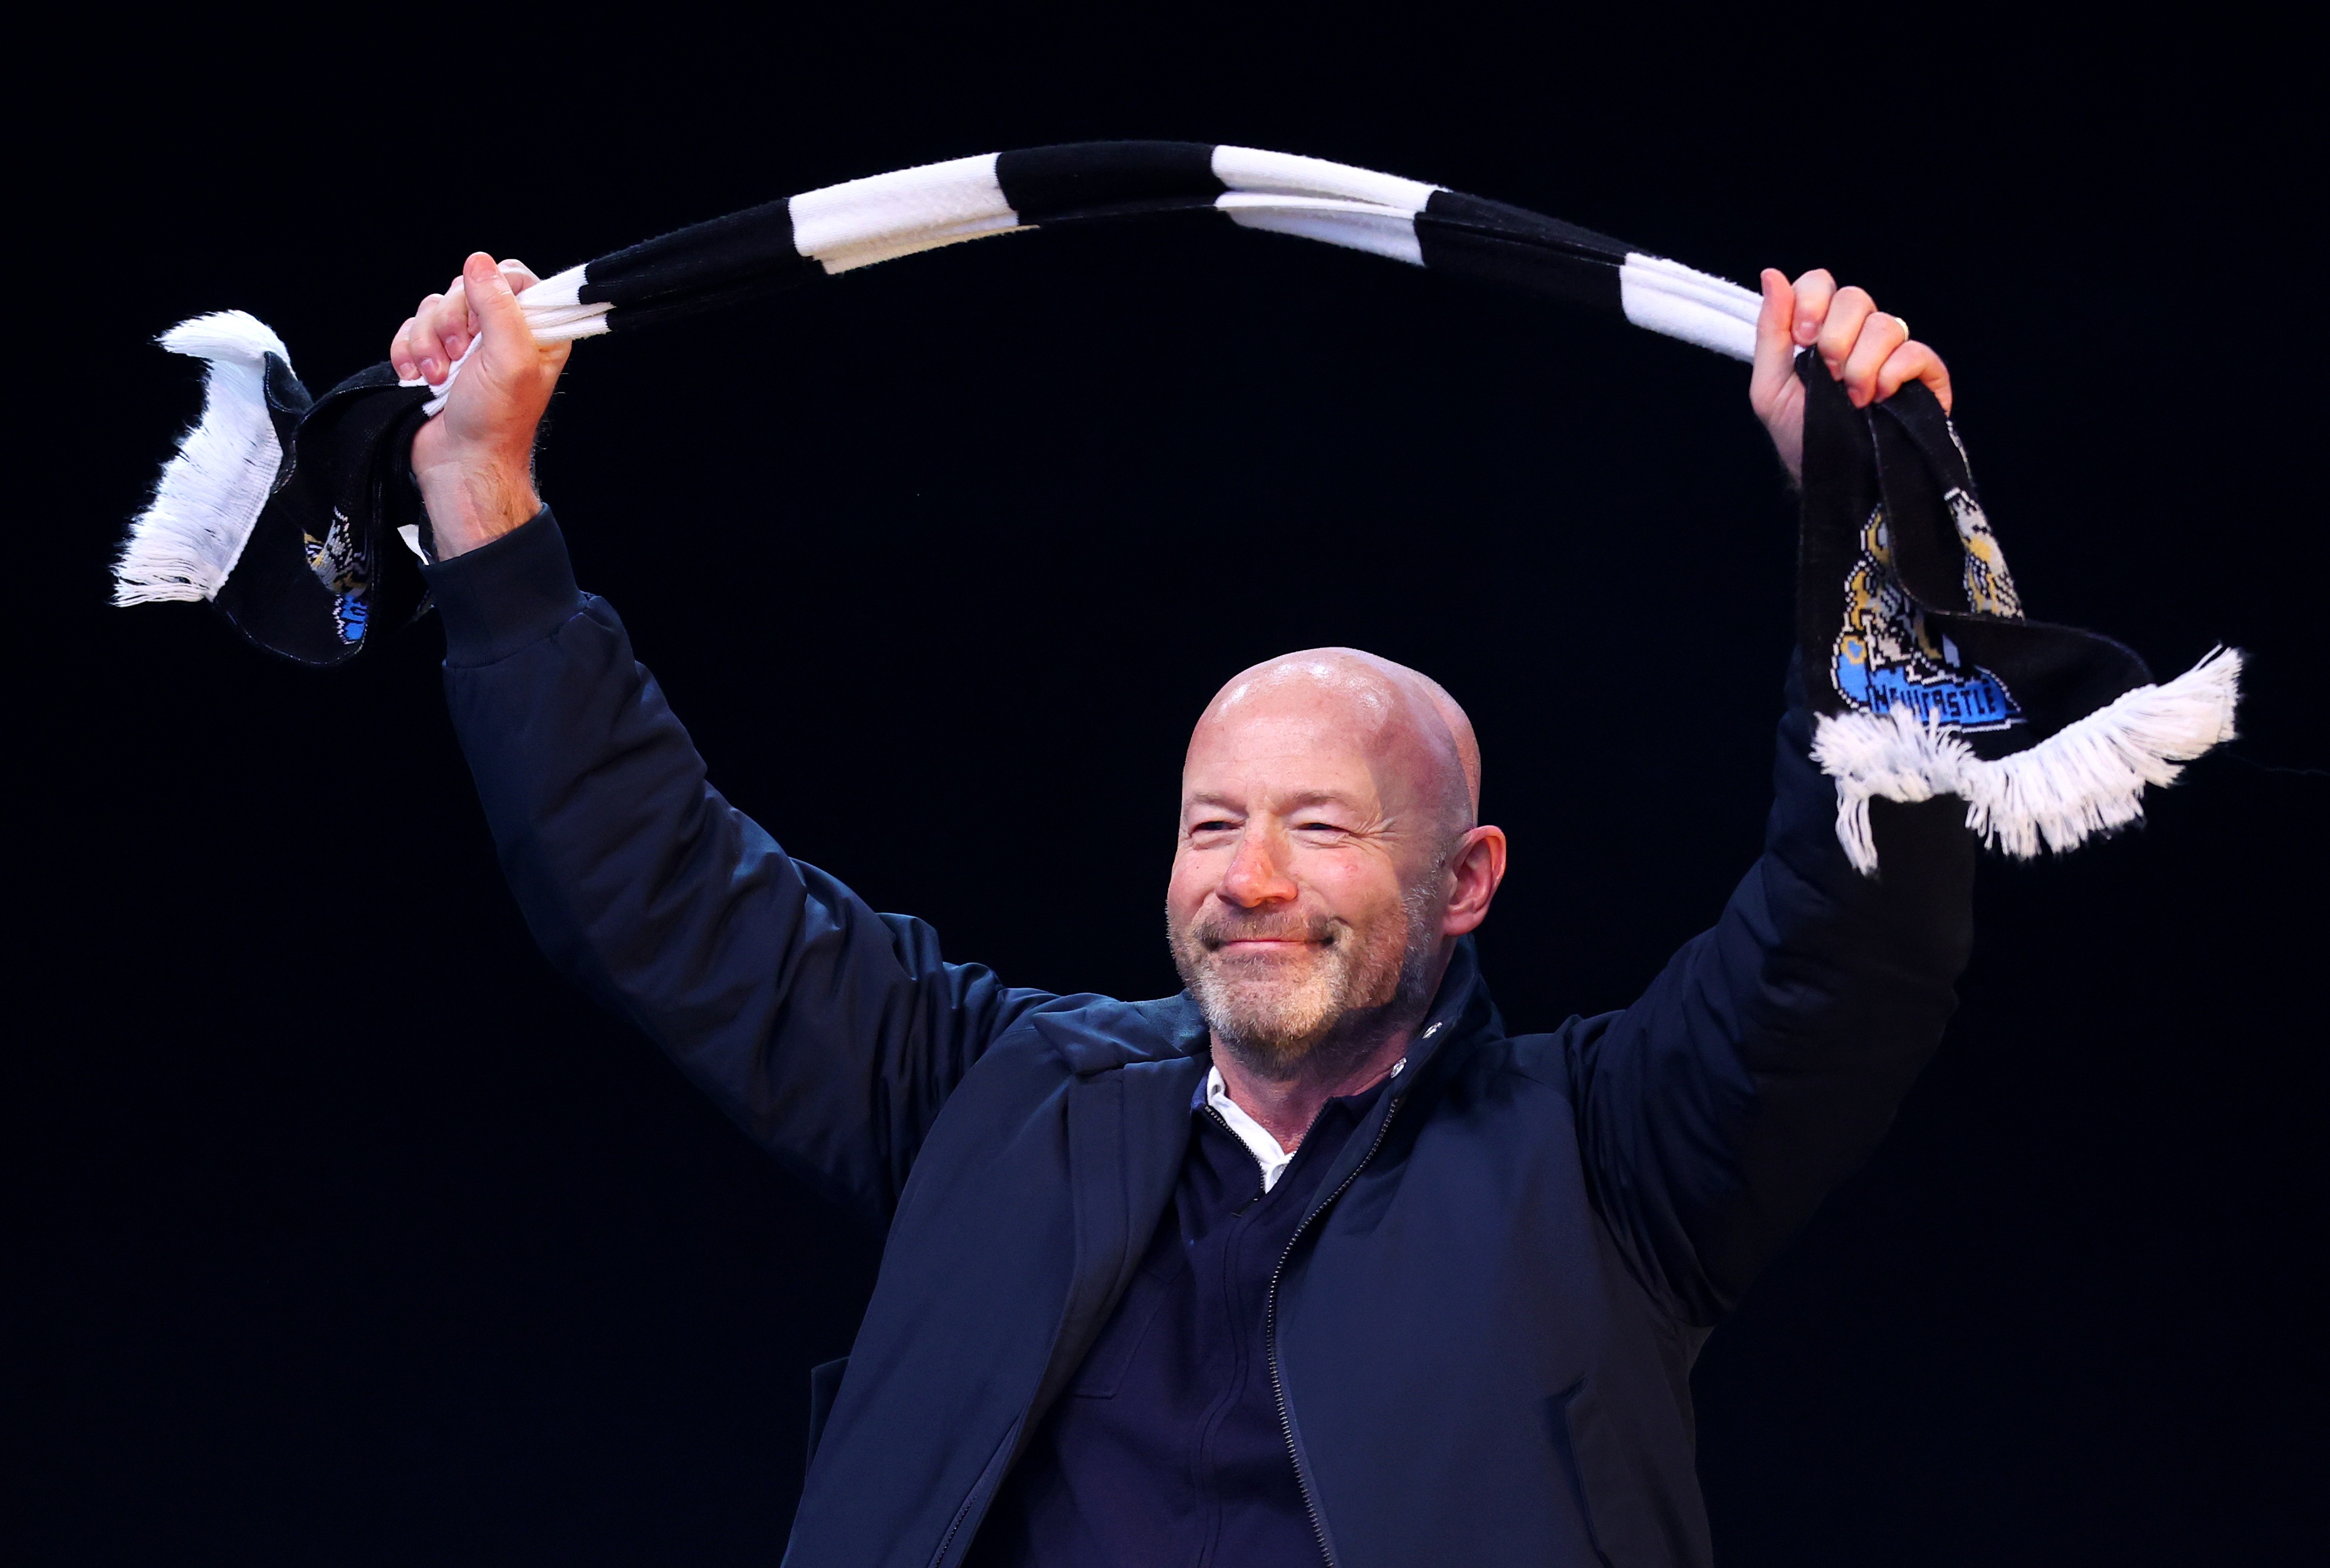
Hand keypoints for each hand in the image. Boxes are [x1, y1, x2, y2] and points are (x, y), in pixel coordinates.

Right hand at [393, 253, 571, 557]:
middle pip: (464, 288)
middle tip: (458, 356)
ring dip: (426, 341)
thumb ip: (499, 306)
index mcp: (535, 330)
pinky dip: (407, 350)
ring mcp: (466, 344)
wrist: (460, 464)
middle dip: (450, 321)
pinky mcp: (435, 355)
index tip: (481, 325)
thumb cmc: (495, 421)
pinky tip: (414, 376)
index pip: (510, 276)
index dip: (487, 292)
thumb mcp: (511, 360)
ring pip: (432, 308)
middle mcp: (502, 332)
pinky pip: (411, 329)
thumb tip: (478, 261)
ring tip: (437, 376)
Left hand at [1748, 269, 1951, 482]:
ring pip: (1886, 323)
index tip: (1803, 338)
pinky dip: (1894, 373)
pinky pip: (1916, 350)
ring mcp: (1894, 352)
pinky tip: (1880, 398)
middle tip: (1827, 374)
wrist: (1833, 482)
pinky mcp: (1925, 374)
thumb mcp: (1770, 387)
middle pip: (1855, 297)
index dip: (1811, 301)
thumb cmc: (1800, 436)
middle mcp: (1859, 335)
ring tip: (1852, 398)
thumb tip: (1772, 273)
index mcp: (1820, 330)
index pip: (1820, 283)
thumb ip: (1771, 331)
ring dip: (1861, 364)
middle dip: (1835, 337)